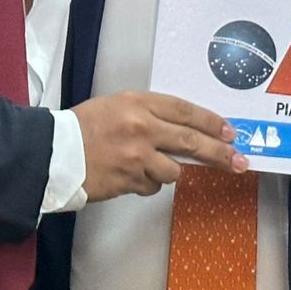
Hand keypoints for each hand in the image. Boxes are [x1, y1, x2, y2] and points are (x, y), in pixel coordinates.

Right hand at [73, 92, 244, 201]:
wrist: (51, 153)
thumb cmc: (82, 127)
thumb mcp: (116, 107)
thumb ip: (149, 115)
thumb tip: (183, 131)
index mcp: (138, 103)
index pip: (186, 111)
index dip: (211, 122)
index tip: (230, 133)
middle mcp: (142, 128)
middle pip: (192, 142)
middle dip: (220, 153)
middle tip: (239, 162)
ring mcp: (137, 157)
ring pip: (173, 171)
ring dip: (166, 171)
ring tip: (143, 165)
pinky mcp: (129, 181)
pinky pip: (151, 186)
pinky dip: (146, 184)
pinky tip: (127, 176)